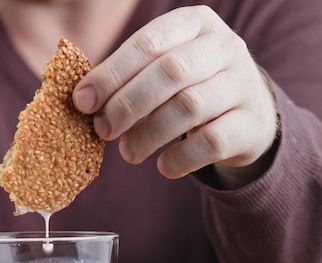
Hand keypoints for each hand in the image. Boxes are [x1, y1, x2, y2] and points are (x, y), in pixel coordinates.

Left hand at [74, 5, 277, 184]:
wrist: (247, 113)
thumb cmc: (187, 87)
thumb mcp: (161, 70)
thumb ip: (126, 78)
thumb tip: (82, 100)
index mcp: (194, 23)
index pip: (148, 42)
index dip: (111, 74)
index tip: (83, 102)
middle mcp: (224, 46)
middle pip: (170, 71)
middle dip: (127, 104)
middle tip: (103, 130)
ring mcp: (243, 83)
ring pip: (190, 107)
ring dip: (149, 134)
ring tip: (128, 152)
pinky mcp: (253, 123)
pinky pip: (212, 142)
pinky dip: (181, 157)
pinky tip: (163, 167)